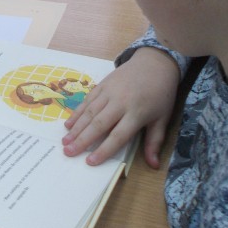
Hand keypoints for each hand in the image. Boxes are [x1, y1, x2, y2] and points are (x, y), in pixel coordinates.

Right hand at [62, 47, 179, 168]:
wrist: (155, 61)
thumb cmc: (161, 93)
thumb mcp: (162, 118)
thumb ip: (155, 142)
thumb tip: (154, 166)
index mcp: (137, 113)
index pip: (118, 135)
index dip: (104, 149)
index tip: (90, 162)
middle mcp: (120, 102)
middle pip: (99, 124)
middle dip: (82, 140)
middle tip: (68, 152)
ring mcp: (109, 91)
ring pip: (90, 112)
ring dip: (76, 128)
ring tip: (65, 141)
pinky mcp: (103, 84)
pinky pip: (87, 100)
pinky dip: (77, 112)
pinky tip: (69, 124)